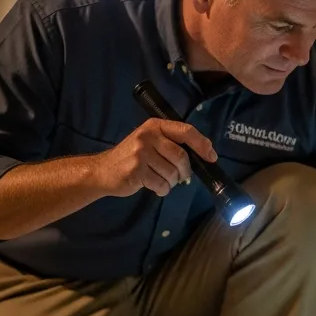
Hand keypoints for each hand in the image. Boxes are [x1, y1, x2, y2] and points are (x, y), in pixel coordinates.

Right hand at [92, 119, 217, 196]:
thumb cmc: (131, 157)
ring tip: (161, 180)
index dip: (202, 144)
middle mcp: (148, 136)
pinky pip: (161, 184)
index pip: (186, 131)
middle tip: (180, 177)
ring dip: (172, 182)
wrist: (103, 171)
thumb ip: (171, 144)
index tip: (212, 157)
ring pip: (172, 173)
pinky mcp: (136, 171)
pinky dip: (162, 190)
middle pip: (181, 156)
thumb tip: (204, 154)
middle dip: (185, 171)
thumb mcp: (150, 142)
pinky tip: (154, 186)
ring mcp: (141, 153)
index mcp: (155, 126)